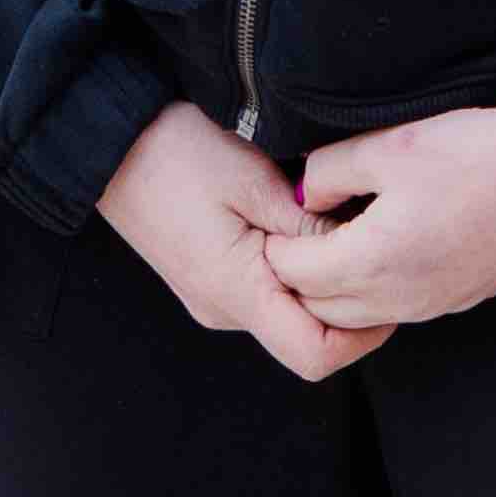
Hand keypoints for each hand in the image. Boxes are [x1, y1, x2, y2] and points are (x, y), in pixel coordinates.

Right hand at [100, 107, 388, 380]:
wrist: (110, 140)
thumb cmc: (177, 152)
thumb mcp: (254, 179)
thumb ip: (308, 227)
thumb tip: (358, 252)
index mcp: (236, 292)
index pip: (315, 356)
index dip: (362, 335)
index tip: (385, 285)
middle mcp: (223, 311)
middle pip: (305, 337)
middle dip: (344, 300)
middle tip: (368, 246)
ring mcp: (212, 300)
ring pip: (286, 313)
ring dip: (316, 281)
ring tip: (329, 226)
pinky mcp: (207, 282)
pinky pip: (263, 294)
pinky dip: (290, 272)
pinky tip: (295, 227)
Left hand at [273, 93, 495, 333]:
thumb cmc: (476, 152)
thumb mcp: (389, 146)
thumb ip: (330, 172)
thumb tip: (304, 194)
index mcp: (374, 262)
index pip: (291, 275)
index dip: (275, 243)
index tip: (275, 213)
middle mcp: (401, 298)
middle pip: (319, 307)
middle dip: (298, 273)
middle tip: (297, 228)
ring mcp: (436, 305)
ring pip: (360, 315)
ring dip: (337, 287)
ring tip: (339, 234)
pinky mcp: (463, 298)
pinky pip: (398, 308)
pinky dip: (376, 289)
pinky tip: (387, 243)